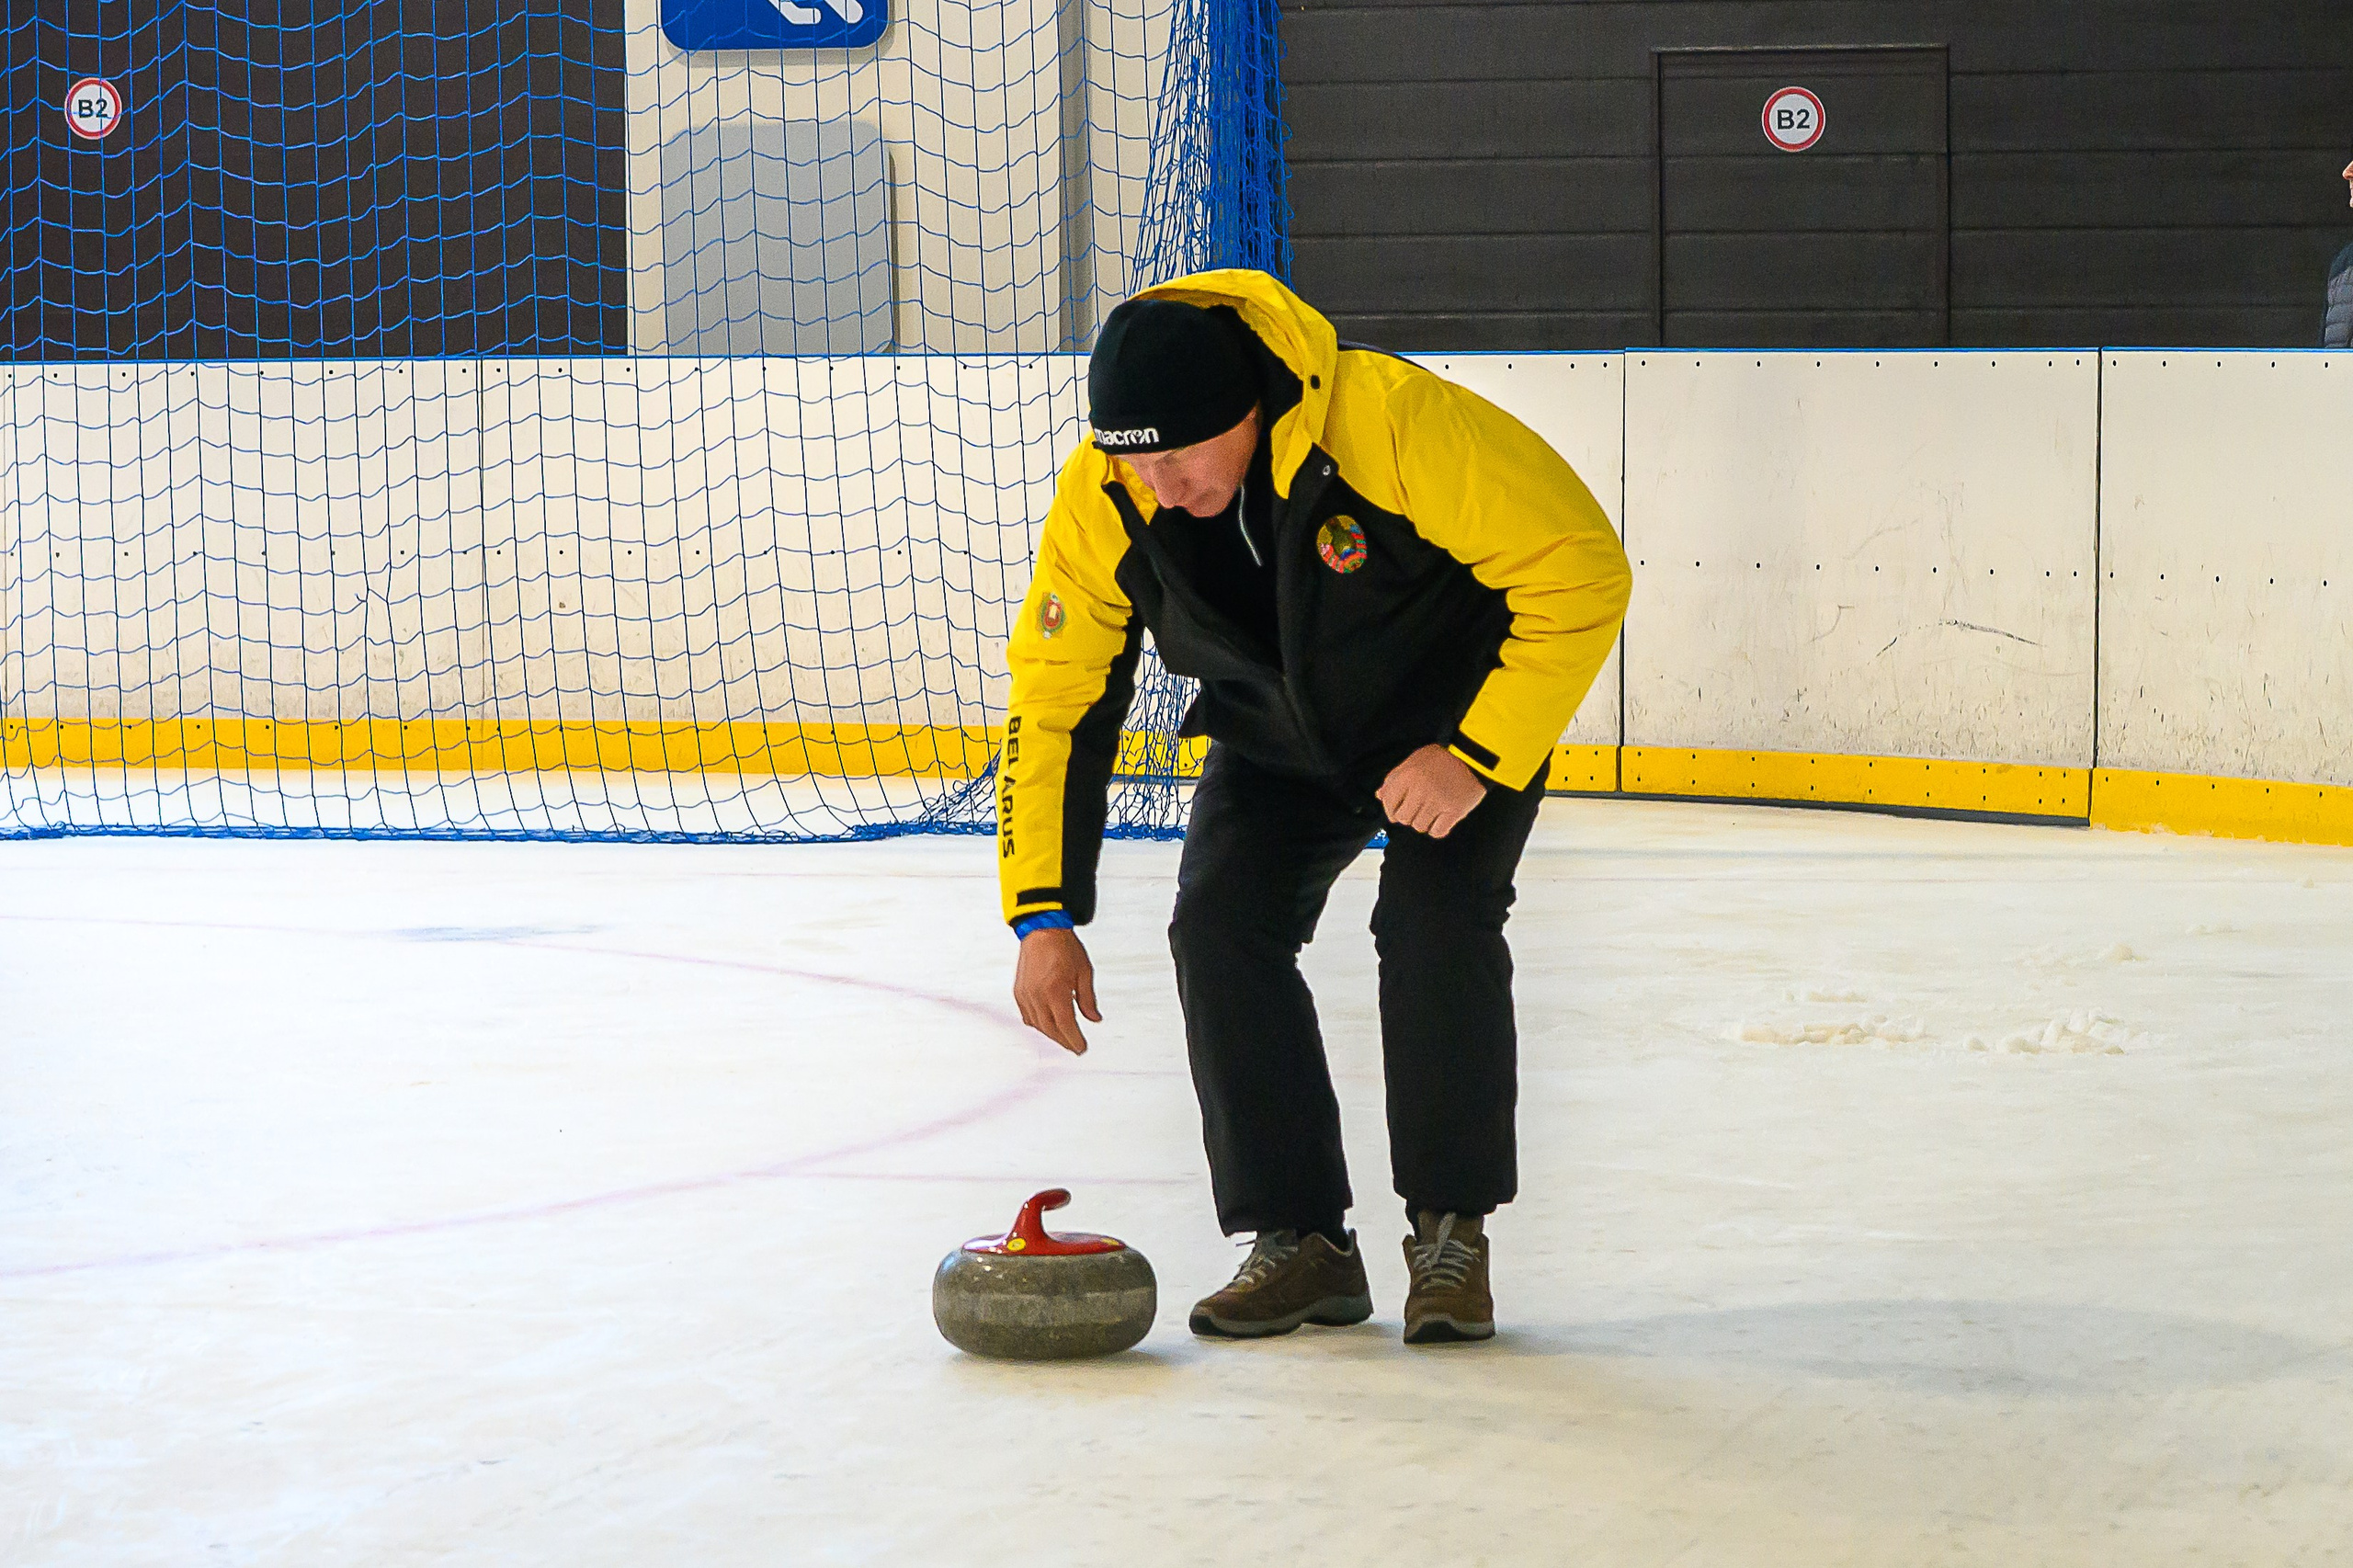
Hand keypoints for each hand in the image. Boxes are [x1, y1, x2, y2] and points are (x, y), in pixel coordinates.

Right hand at [1013, 926, 1099, 1055]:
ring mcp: (1026, 994)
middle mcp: (1038, 996)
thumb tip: (1094, 1018)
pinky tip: (1046, 1024)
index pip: (1066, 1026)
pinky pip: (1027, 1016)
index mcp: (1056, 991)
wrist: (1042, 930)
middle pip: (1051, 1029)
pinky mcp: (1019, 991)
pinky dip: (1038, 1023)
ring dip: (1051, 1034)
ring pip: (1037, 1025)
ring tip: (1063, 1037)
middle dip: (1064, 1041)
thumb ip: (1088, 1000)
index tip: (1081, 1048)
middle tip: (1075, 1047)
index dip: (1074, 1040)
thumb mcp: (1084, 973)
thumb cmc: (1063, 947)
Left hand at [1376, 744, 1488, 838]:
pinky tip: (1441, 818)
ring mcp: (1437, 801)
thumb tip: (1379, 795)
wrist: (1473, 757)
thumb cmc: (1442, 758)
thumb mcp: (1415, 760)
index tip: (1396, 812)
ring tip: (1432, 810)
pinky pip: (1437, 832)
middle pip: (1403, 818)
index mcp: (1408, 774)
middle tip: (1418, 809)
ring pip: (1419, 826)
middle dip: (1409, 816)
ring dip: (1424, 822)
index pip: (1388, 801)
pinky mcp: (1454, 811)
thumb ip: (1396, 778)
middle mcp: (1420, 788)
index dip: (1390, 809)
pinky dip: (1437, 829)